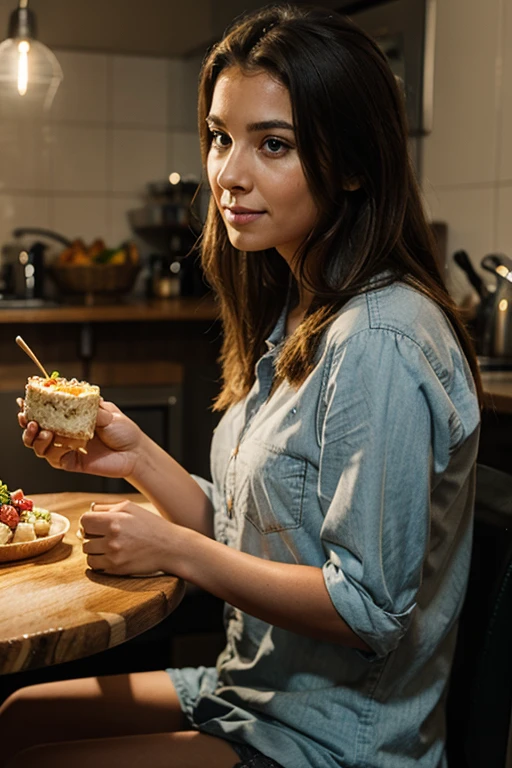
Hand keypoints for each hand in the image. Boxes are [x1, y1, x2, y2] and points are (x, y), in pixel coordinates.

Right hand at [18, 399, 143, 478]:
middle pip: (37, 428)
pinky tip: (51, 441)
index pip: (48, 410)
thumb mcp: (109, 414)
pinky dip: (48, 450)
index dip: (34, 406)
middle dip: (27, 422)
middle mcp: (66, 431)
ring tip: (41, 431)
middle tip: (27, 418)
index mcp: (73, 416)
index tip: (24, 400)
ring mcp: (66, 447)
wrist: (135, 453)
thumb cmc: (124, 431)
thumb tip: (77, 401)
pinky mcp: (70, 462)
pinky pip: (52, 458)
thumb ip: (92, 410)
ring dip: (35, 437)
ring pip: (40, 444)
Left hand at [80, 500, 176, 575]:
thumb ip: (107, 507)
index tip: (95, 524)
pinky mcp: (116, 569)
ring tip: (107, 545)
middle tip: (104, 535)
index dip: (88, 522)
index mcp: (114, 520)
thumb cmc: (151, 525)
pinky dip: (98, 561)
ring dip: (94, 549)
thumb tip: (89, 510)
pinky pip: (94, 566)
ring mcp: (114, 555)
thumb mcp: (130, 508)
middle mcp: (112, 538)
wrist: (170, 547)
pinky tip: (110, 555)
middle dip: (91, 536)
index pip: (84, 520)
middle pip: (84, 537)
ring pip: (87, 552)